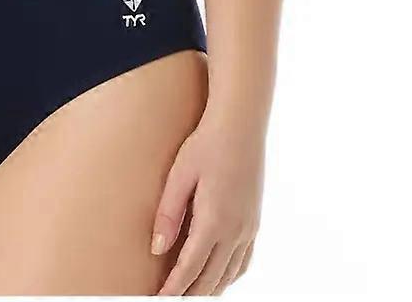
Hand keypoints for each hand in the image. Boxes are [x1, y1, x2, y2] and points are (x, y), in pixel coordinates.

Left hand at [151, 111, 263, 294]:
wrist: (240, 125)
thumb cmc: (205, 145)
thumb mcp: (180, 175)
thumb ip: (168, 214)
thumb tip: (157, 249)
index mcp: (215, 221)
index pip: (191, 269)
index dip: (174, 289)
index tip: (158, 299)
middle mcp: (236, 231)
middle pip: (211, 279)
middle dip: (190, 295)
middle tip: (169, 299)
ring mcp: (249, 228)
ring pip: (229, 274)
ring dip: (209, 289)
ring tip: (188, 295)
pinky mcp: (254, 222)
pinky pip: (243, 261)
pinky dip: (228, 276)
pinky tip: (216, 277)